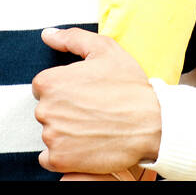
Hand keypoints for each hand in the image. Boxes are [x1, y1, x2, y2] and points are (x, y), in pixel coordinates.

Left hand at [33, 27, 161, 174]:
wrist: (152, 124)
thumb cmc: (129, 86)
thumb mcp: (105, 49)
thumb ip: (72, 38)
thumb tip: (48, 34)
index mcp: (50, 82)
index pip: (44, 87)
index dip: (65, 89)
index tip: (85, 93)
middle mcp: (45, 110)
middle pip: (46, 110)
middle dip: (64, 110)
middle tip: (92, 109)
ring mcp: (52, 137)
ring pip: (50, 133)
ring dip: (66, 131)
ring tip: (94, 126)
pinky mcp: (59, 160)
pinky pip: (49, 157)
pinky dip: (64, 154)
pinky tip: (86, 143)